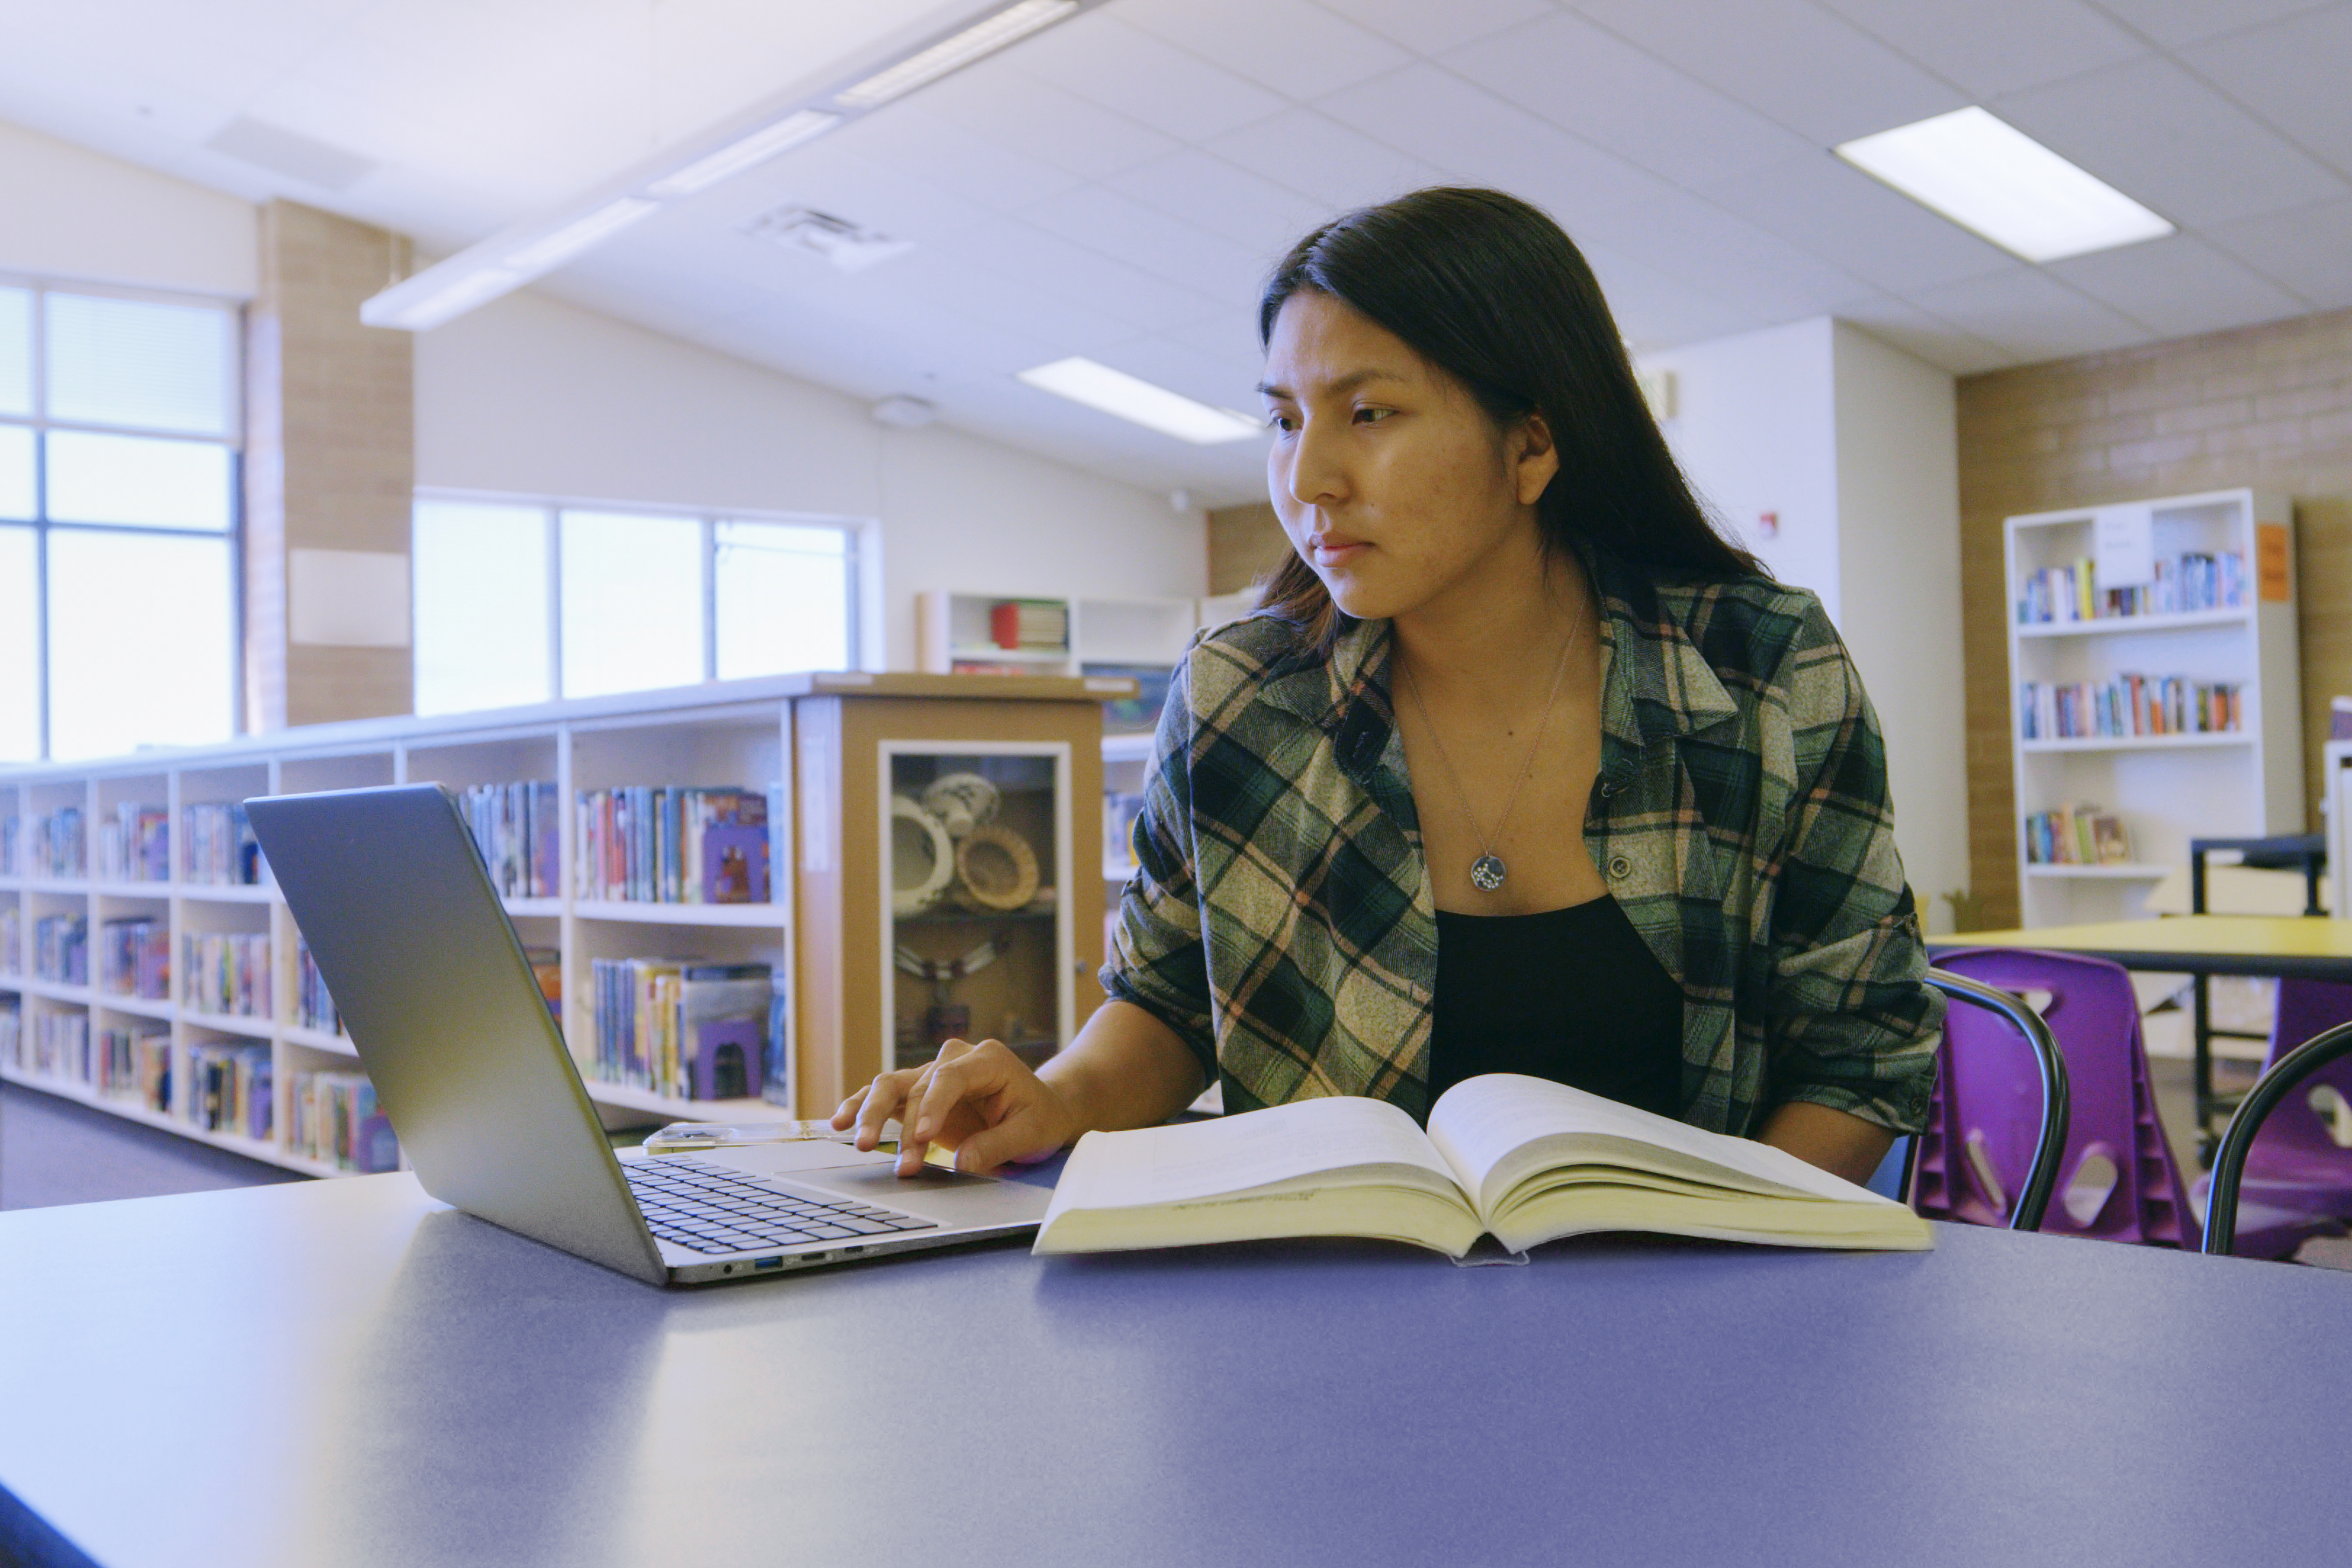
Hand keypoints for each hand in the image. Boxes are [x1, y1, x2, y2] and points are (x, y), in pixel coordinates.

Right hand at [830, 1037, 1078, 1176]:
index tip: (921, 1137)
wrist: (1040, 1109)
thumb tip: (960, 1163)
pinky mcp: (919, 1092)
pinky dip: (862, 1106)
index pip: (950, 1077)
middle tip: (891, 1156)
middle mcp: (955, 1060)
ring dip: (872, 1113)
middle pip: (917, 1084)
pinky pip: (885, 1096)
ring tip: (859, 1141)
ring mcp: (933, 1074)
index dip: (932, 1106)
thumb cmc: (1040, 1117)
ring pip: (892, 1085)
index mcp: (987, 1060)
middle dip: (903, 1125)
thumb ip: (997, 1145)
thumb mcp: (1032, 1133)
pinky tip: (840, 1122)